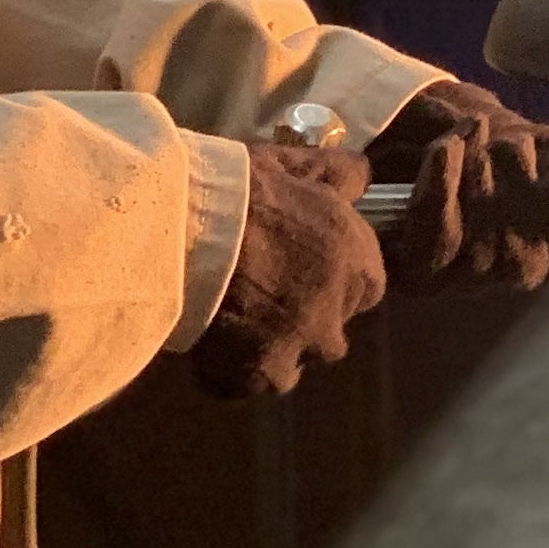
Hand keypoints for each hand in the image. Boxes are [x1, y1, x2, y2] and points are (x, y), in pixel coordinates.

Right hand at [188, 140, 387, 396]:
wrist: (181, 228)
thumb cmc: (237, 189)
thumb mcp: (293, 164)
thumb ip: (337, 175)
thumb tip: (363, 179)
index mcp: (355, 260)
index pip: (366, 285)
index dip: (332, 278)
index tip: (299, 267)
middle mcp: (337, 310)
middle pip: (330, 329)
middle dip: (304, 319)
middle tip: (258, 294)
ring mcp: (299, 348)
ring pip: (293, 361)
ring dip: (270, 349)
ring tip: (229, 323)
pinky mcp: (258, 374)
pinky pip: (250, 383)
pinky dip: (232, 371)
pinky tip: (207, 343)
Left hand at [371, 83, 548, 294]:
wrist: (426, 127)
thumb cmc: (492, 143)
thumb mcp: (541, 142)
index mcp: (543, 254)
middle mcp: (500, 275)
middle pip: (519, 257)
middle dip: (519, 190)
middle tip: (511, 143)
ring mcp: (454, 277)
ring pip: (474, 244)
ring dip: (479, 181)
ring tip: (478, 135)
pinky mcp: (413, 266)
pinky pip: (431, 235)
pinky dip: (441, 185)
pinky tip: (449, 146)